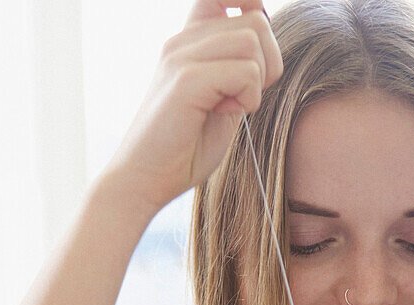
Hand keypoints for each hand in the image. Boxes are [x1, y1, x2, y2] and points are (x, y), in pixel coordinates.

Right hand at [104, 0, 282, 215]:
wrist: (144, 179)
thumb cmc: (183, 148)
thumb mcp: (220, 100)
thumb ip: (239, 72)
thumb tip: (267, 50)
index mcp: (187, 42)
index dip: (252, 8)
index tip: (257, 54)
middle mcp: (182, 41)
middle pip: (255, 21)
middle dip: (270, 61)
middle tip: (248, 95)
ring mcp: (181, 56)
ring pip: (253, 40)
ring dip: (258, 80)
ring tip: (234, 106)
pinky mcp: (187, 79)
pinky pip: (246, 71)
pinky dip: (249, 97)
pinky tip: (225, 113)